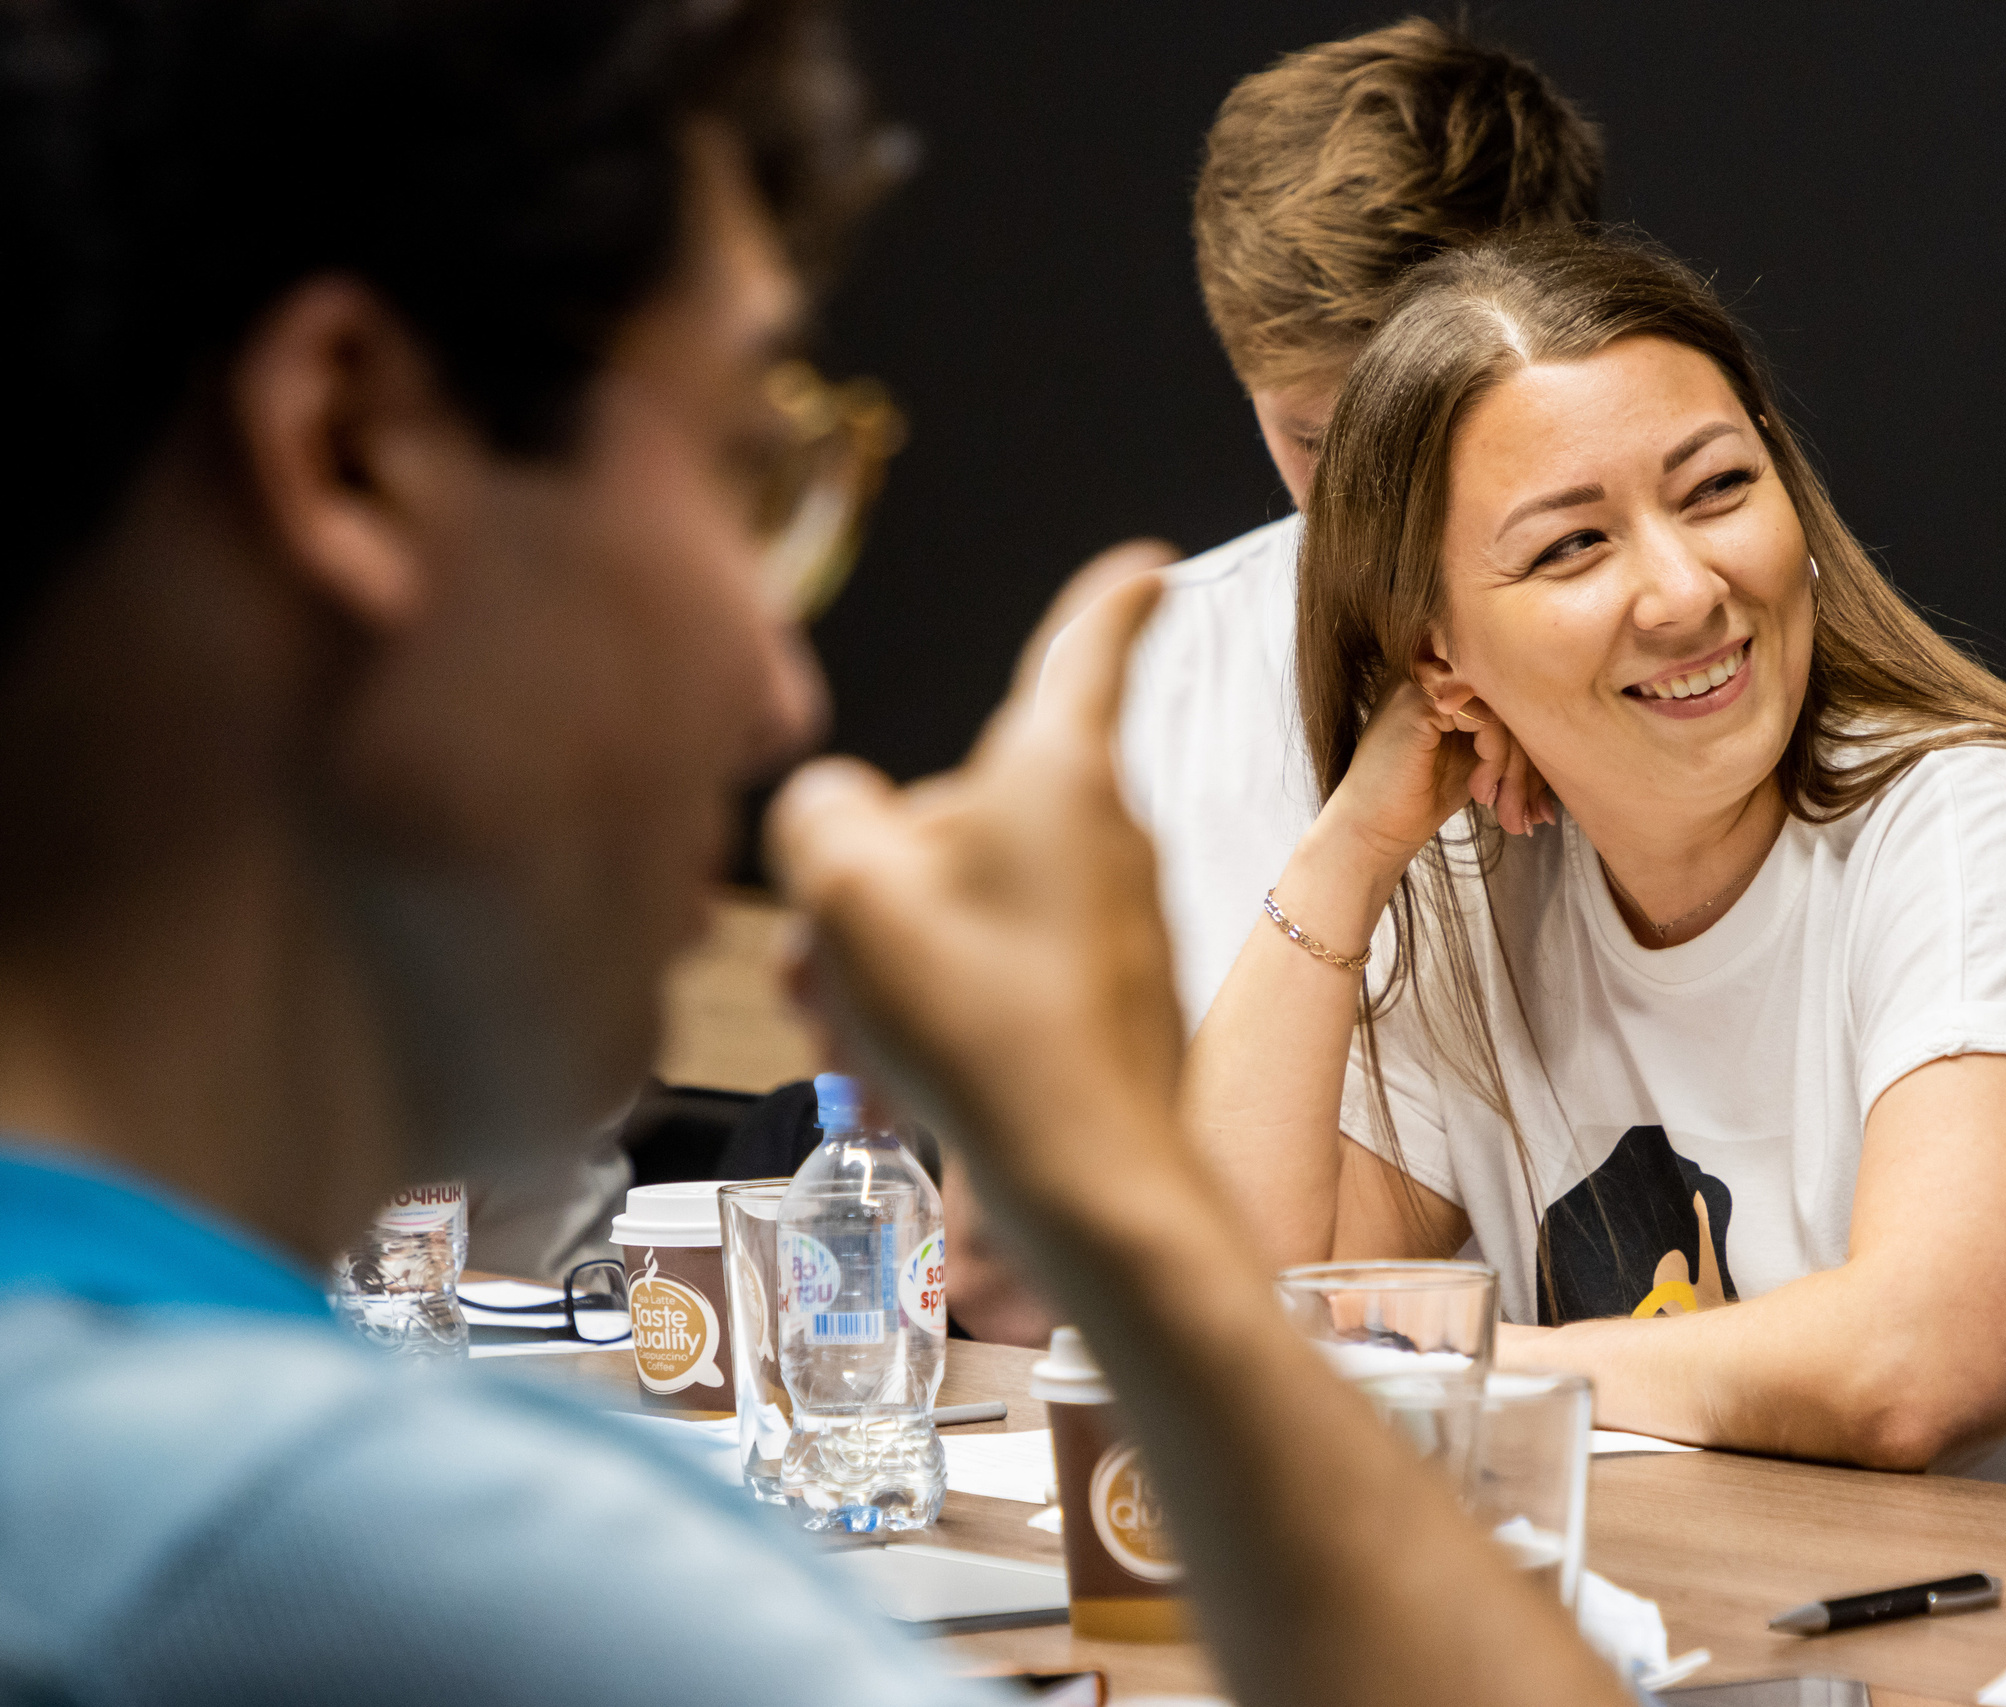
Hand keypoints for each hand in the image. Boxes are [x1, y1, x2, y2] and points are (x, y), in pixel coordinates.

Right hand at [765, 573, 1183, 1214]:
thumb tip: (838, 811)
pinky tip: (894, 1078)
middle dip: (874, 874)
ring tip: (850, 1034)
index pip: (1090, 645)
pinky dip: (933, 1002)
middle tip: (817, 966)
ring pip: (963, 894)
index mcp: (1055, 770)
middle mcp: (1098, 827)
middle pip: (961, 803)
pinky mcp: (1102, 987)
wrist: (1092, 1180)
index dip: (1110, 595)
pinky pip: (994, 960)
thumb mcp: (850, 896)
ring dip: (887, 955)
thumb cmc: (987, 1027)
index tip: (1150, 561)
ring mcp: (1106, 911)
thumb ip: (821, 817)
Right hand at [1317, 682, 1553, 878]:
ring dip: (1516, 769)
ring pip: (1504, 709)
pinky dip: (1495, 759)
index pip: (1509, 695)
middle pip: (1512, 699)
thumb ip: (1508, 736)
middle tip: (1532, 815)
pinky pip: (1486, 718)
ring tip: (1506, 811)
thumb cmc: (1419, 799)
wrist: (1371, 831)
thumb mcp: (1477, 760)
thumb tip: (1568, 738)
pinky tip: (1480, 792)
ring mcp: (1423, 681)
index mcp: (1445, 681)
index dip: (1533, 748)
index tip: (1539, 804)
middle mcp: (1432, 671)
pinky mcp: (1420, 701)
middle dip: (1530, 765)